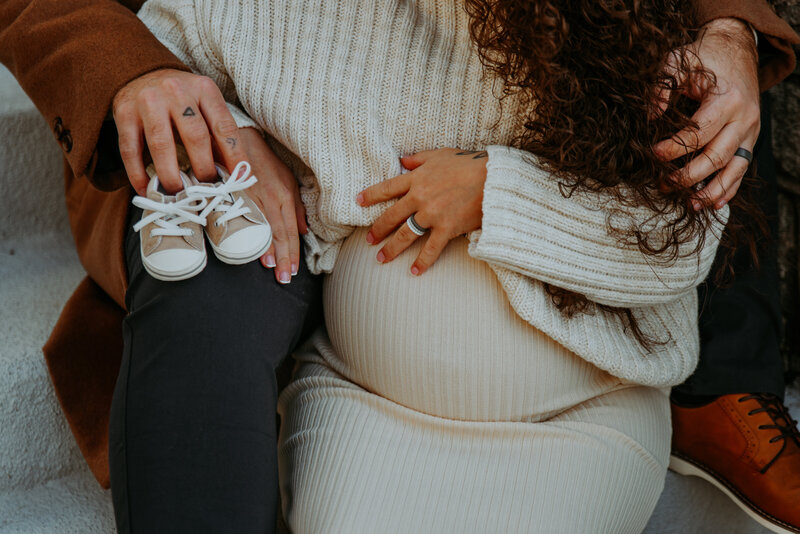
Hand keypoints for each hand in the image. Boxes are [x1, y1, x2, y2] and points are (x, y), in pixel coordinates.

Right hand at [113, 68, 247, 194]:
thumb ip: (218, 133)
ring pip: (161, 145)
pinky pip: (130, 150)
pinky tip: (146, 188)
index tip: (239, 180)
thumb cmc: (181, 98)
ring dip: (171, 175)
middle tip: (207, 190)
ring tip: (180, 194)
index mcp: (204, 89)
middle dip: (203, 168)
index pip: (224, 126)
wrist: (140, 72)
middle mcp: (176, 91)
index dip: (234, 155)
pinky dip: (138, 174)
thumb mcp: (204, 104)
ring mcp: (148, 101)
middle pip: (194, 136)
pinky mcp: (124, 113)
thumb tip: (235, 174)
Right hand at [238, 127, 307, 283]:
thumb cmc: (265, 161)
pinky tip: (253, 247)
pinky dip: (252, 233)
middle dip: (284, 256)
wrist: (241, 138)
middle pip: (281, 231)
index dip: (293, 251)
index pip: (291, 229)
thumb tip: (304, 231)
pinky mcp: (238, 191)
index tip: (294, 270)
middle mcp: (273, 196)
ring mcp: (255, 194)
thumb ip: (296, 207)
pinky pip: (246, 215)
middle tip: (285, 278)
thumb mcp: (288, 181)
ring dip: (269, 249)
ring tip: (273, 268)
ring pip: (266, 226)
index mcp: (285, 195)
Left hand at [357, 148, 486, 274]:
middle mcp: (419, 197)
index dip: (370, 196)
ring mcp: (432, 215)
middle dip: (377, 229)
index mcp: (416, 178)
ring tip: (381, 258)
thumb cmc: (468, 163)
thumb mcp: (440, 154)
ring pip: (405, 235)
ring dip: (391, 248)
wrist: (492, 178)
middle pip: (391, 216)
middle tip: (368, 239)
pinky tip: (414, 271)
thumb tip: (402, 160)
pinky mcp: (447, 228)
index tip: (359, 202)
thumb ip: (419, 158)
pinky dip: (422, 261)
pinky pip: (431, 249)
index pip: (386, 188)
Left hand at [654, 17, 759, 209]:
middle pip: (717, 156)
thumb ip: (661, 87)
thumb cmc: (703, 58)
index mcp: (727, 100)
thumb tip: (650, 117)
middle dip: (689, 175)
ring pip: (734, 168)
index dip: (675, 148)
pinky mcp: (750, 139)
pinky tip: (714, 204)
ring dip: (711, 190)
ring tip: (690, 204)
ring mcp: (750, 131)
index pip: (699, 132)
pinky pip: (742, 169)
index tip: (652, 155)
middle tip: (663, 184)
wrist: (735, 49)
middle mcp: (744, 118)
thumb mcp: (678, 61)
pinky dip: (730, 188)